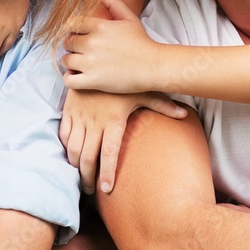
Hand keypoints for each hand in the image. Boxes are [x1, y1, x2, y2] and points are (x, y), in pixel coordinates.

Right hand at [59, 88, 186, 194]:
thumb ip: (163, 105)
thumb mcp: (145, 90)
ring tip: (80, 176)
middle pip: (87, 158)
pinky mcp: (69, 109)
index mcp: (113, 121)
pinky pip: (64, 134)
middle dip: (87, 178)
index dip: (106, 174)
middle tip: (91, 191)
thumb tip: (185, 114)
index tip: (107, 190)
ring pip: (73, 149)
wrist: (98, 58)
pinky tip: (71, 155)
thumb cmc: (125, 78)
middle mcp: (94, 122)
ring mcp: (80, 116)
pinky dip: (66, 147)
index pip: (108, 154)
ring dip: (75, 166)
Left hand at [62, 0, 160, 93]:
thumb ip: (112, 2)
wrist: (153, 66)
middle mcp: (92, 43)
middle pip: (67, 42)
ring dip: (70, 61)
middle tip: (81, 50)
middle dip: (72, 45)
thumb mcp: (129, 17)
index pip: (71, 24)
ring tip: (79, 63)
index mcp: (99, 26)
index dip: (73, 30)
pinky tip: (78, 76)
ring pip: (65, 60)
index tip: (80, 36)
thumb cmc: (142, 42)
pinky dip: (70, 78)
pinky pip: (68, 80)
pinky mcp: (93, 81)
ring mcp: (91, 63)